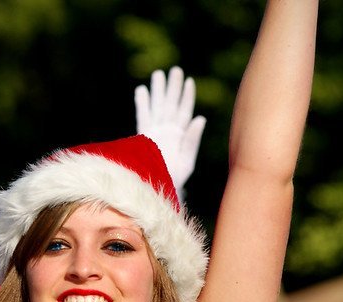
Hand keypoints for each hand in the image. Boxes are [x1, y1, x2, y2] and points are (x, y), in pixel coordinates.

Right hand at [135, 66, 205, 202]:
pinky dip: (142, 104)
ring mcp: (155, 132)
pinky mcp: (143, 137)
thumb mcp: (188, 161)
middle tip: (174, 70)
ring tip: (158, 74)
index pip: (184, 111)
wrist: (157, 191)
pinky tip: (142, 90)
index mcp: (181, 135)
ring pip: (157, 107)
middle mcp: (168, 131)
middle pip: (171, 104)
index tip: (188, 81)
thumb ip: (192, 140)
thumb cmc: (175, 179)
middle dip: (172, 88)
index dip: (186, 96)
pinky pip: (143, 117)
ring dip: (157, 91)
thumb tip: (200, 118)